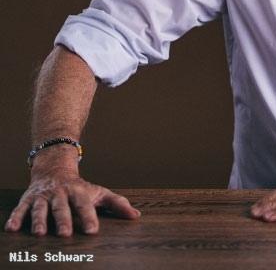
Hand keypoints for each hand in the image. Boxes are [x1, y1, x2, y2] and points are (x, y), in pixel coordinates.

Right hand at [4, 168, 140, 236]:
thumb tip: (136, 216)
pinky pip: (21, 208)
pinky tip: (12, 228)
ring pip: (41, 208)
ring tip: (40, 234)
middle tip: (65, 234)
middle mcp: (61, 193)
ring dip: (40, 220)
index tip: (93, 230)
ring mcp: (44, 196)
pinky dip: (16, 217)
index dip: (89, 217)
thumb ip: (117, 204)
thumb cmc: (80, 188)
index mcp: (79, 192)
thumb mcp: (99, 193)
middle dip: (63, 220)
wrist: (55, 168)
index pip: (85, 205)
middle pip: (62, 207)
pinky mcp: (28, 198)